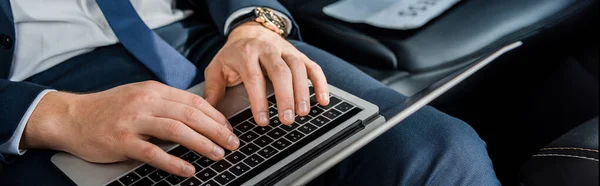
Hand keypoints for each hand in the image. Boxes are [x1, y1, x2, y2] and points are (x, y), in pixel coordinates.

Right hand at [21, 81, 238, 176]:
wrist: (71, 117)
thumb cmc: (108, 109)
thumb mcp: (139, 97)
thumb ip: (165, 104)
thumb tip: (197, 116)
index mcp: (153, 90)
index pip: (193, 101)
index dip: (215, 115)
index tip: (229, 127)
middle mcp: (146, 102)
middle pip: (190, 114)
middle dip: (216, 130)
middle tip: (233, 143)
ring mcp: (133, 121)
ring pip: (176, 130)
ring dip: (202, 143)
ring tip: (218, 154)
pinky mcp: (122, 141)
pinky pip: (153, 153)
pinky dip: (174, 162)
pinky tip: (188, 170)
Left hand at [204, 22, 329, 125]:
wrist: (249, 31)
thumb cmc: (233, 55)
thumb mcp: (217, 68)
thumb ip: (213, 90)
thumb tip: (210, 114)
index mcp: (245, 54)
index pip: (254, 77)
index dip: (259, 100)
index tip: (263, 120)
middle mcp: (267, 50)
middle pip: (280, 71)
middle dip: (285, 96)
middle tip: (287, 120)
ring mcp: (285, 51)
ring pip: (298, 68)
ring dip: (302, 92)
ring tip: (303, 113)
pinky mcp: (298, 54)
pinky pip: (313, 67)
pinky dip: (320, 83)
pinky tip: (323, 100)